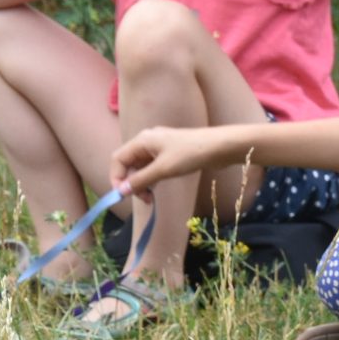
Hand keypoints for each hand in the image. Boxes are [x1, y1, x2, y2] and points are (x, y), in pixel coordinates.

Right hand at [110, 125, 231, 194]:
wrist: (222, 146)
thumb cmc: (191, 154)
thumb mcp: (163, 169)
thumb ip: (141, 180)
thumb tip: (121, 191)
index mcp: (142, 140)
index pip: (118, 159)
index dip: (116, 177)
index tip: (123, 195)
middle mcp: (148, 141)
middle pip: (129, 164)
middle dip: (132, 182)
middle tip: (144, 199)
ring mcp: (160, 147)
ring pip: (141, 167)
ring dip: (142, 183)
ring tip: (151, 198)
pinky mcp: (171, 154)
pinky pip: (153, 168)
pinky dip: (152, 179)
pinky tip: (157, 189)